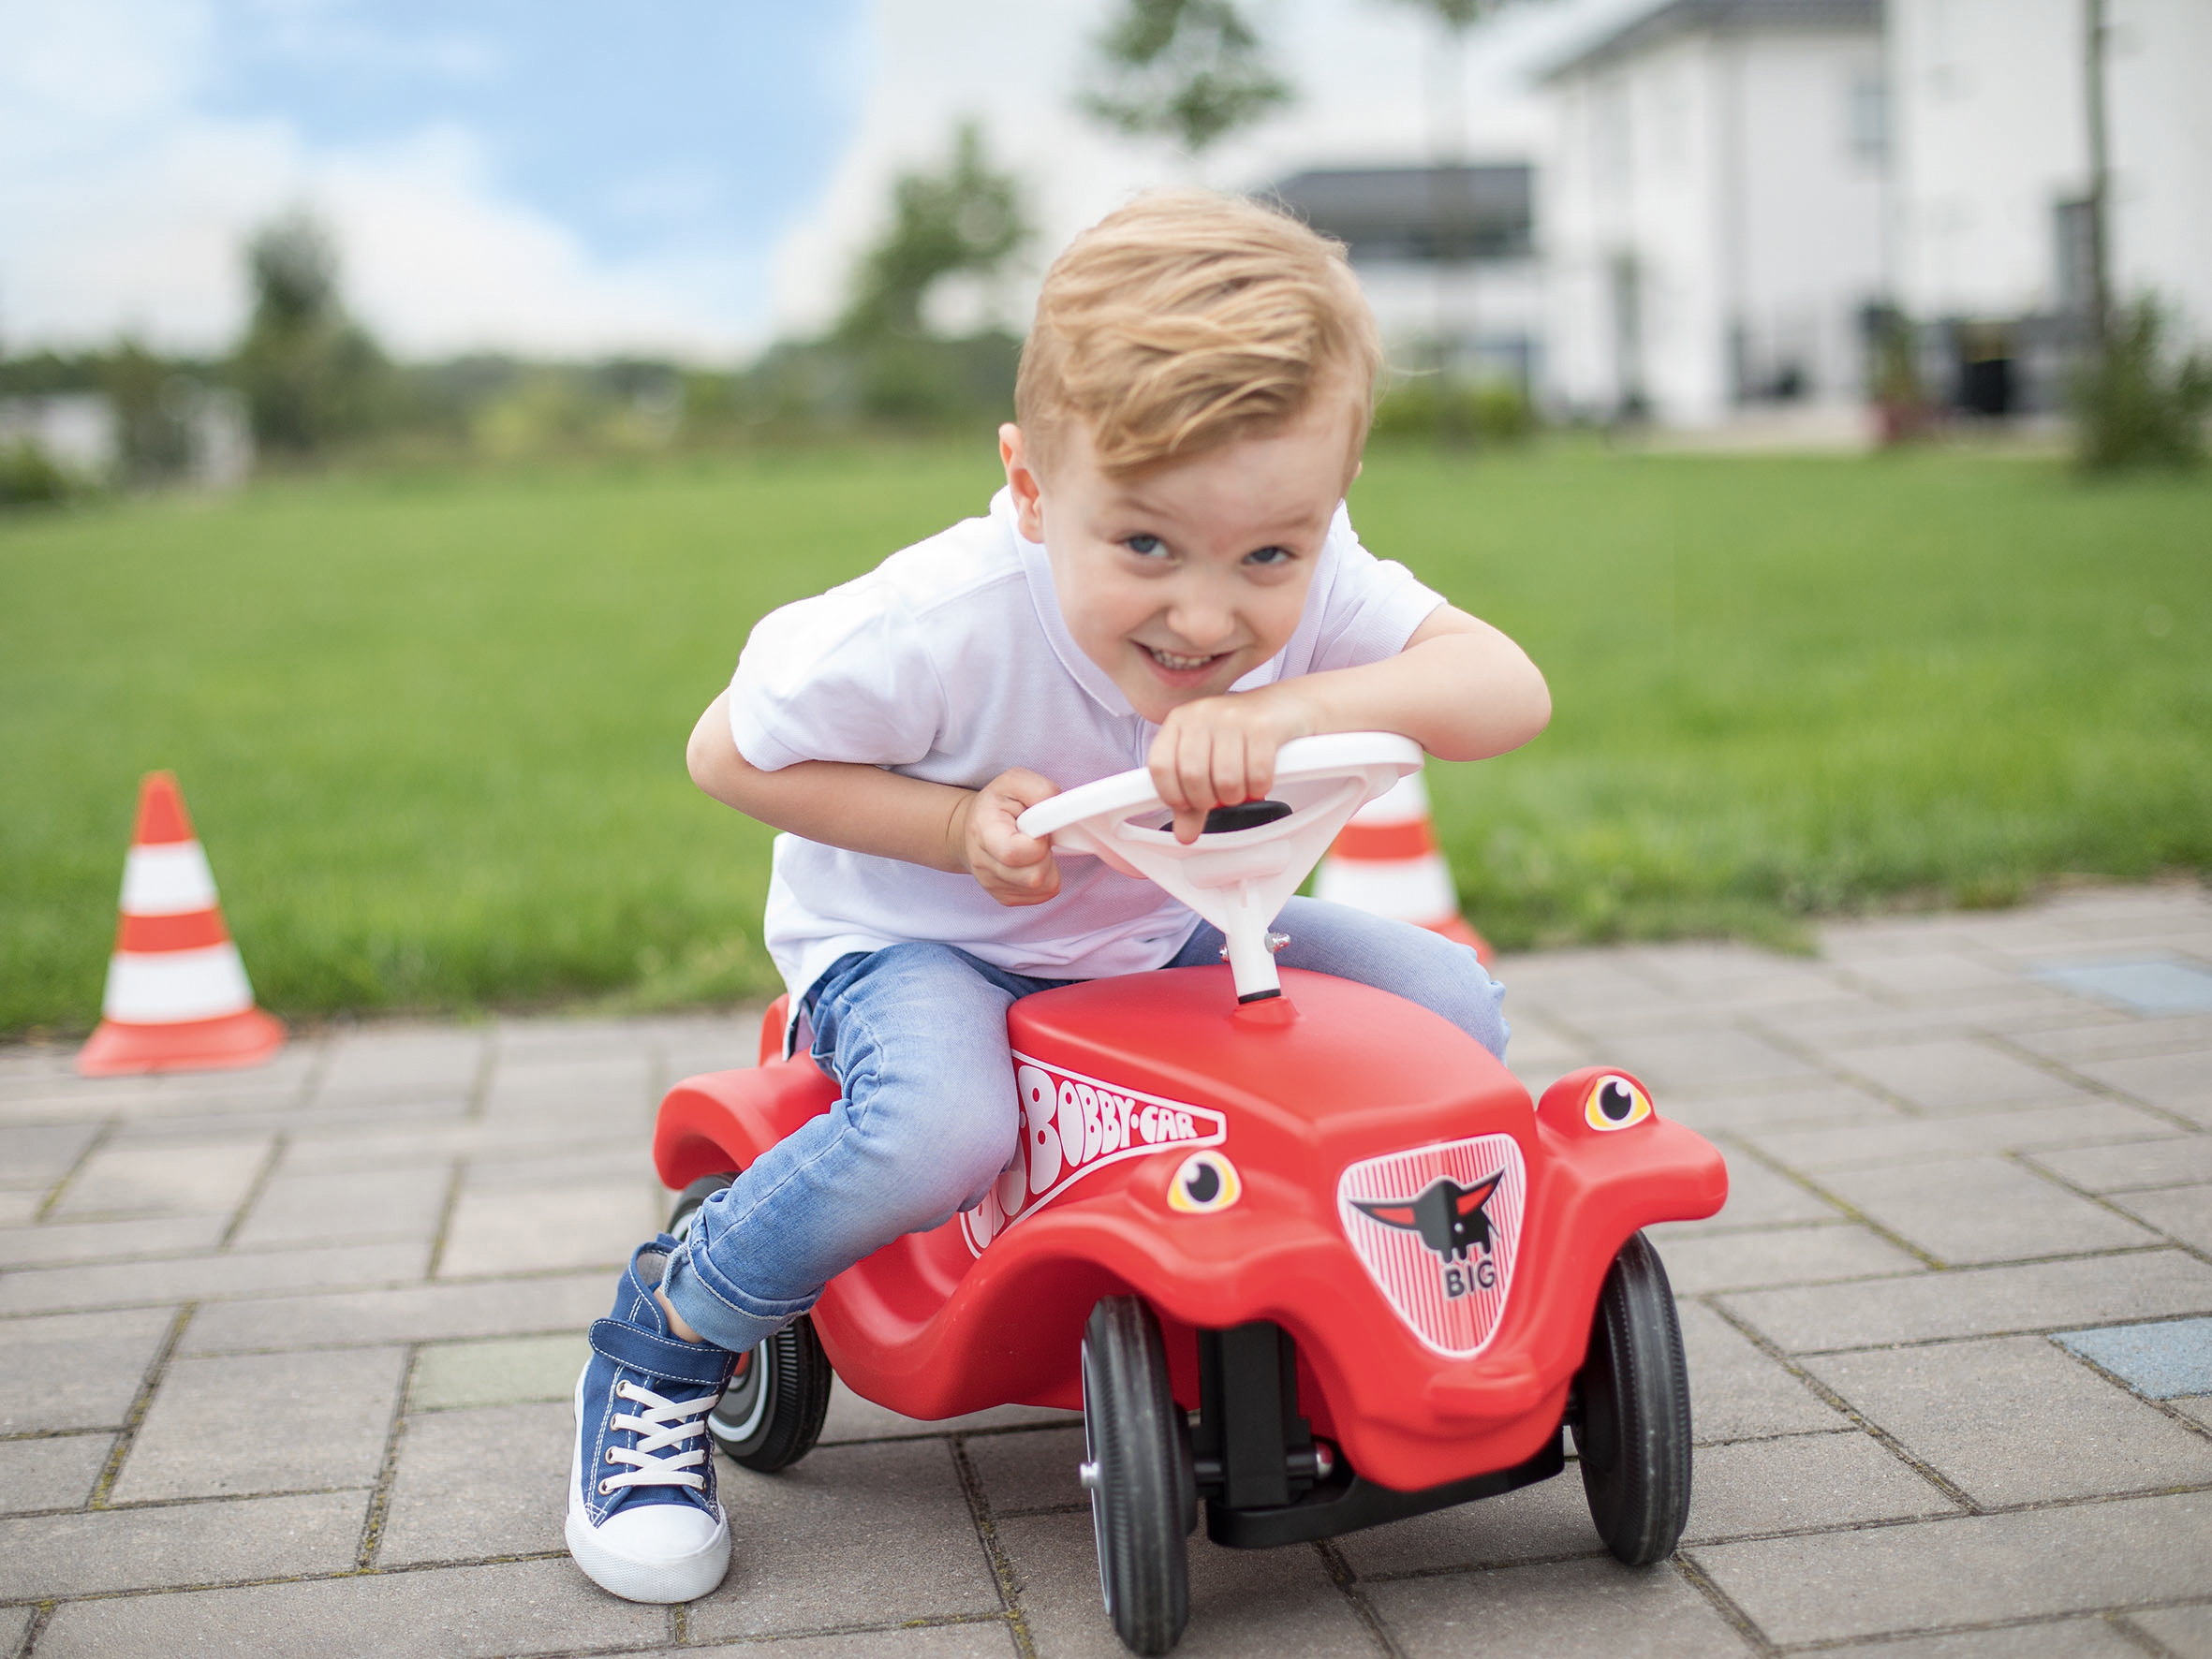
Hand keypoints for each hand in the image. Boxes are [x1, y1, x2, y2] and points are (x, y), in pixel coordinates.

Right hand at [958, 768, 1062, 905]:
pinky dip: (1045, 879)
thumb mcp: (1014, 782)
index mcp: (983, 831)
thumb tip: (1058, 808)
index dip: (1037, 843)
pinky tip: (1032, 862)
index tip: (1036, 828)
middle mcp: (982, 863)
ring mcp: (992, 885)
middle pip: (1033, 877)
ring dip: (1048, 868)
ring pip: (1042, 888)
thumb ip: (1039, 790)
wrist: (973, 830)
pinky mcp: (1005, 897)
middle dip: (1045, 856)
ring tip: (1035, 849)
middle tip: (1037, 839)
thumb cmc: (997, 804)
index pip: (1015, 853)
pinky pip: (1041, 896)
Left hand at [1148, 688, 1313, 842]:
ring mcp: (1232, 718)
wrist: (1284, 707)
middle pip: (1193, 777)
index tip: (1187, 805)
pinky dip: (1260, 787)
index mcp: (1179, 721)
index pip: (1160, 766)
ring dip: (1236, 796)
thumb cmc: (1240, 735)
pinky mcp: (1263, 727)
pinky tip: (1259, 781)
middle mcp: (1202, 715)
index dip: (1172, 795)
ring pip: (1226, 779)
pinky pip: (1257, 775)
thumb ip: (1193, 799)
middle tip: (1221, 799)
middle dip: (1209, 800)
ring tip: (1242, 789)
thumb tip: (1185, 836)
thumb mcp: (1209, 761)